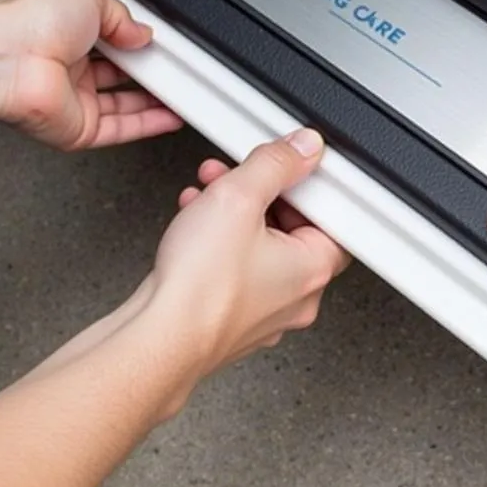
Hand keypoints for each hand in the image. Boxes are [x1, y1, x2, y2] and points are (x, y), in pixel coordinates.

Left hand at [0, 0, 182, 149]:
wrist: (9, 58)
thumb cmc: (31, 22)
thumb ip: (122, 14)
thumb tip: (141, 32)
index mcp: (67, 34)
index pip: (112, 41)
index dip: (138, 43)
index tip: (161, 44)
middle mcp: (69, 69)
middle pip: (120, 76)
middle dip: (149, 72)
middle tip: (175, 68)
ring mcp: (74, 101)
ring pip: (125, 107)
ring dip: (155, 101)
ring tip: (183, 93)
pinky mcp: (79, 129)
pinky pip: (121, 130)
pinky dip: (149, 125)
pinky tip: (171, 116)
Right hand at [144, 128, 350, 395]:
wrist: (155, 338)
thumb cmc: (200, 286)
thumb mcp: (239, 196)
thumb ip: (275, 164)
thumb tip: (303, 148)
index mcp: (313, 269)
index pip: (331, 216)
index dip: (304, 184)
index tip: (282, 167)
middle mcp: (296, 297)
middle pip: (292, 229)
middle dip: (260, 194)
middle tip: (236, 176)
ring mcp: (264, 314)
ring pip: (259, 249)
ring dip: (234, 214)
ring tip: (206, 193)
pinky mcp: (232, 321)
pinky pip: (235, 272)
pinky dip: (218, 244)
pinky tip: (193, 224)